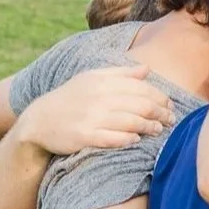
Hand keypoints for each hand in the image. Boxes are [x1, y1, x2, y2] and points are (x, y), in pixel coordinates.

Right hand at [16, 65, 172, 155]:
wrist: (38, 121)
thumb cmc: (69, 99)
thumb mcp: (91, 79)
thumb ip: (120, 73)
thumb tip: (146, 68)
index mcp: (101, 82)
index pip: (141, 87)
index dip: (160, 97)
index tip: (169, 105)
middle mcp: (98, 98)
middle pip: (141, 105)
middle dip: (161, 113)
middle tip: (171, 120)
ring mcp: (91, 118)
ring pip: (131, 122)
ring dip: (150, 127)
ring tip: (159, 130)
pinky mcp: (84, 136)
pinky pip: (113, 138)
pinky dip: (128, 138)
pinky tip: (136, 139)